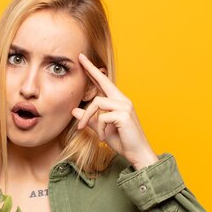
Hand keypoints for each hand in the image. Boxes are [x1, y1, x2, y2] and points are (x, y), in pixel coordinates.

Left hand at [72, 53, 159, 169]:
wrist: (137, 154)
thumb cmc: (122, 141)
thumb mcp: (102, 129)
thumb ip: (90, 119)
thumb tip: (75, 110)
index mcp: (118, 102)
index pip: (104, 83)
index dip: (93, 71)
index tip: (83, 59)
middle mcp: (123, 100)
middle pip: (103, 81)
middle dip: (91, 69)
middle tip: (79, 58)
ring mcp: (125, 106)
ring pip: (97, 103)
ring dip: (87, 117)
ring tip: (83, 129)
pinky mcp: (124, 115)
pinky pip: (103, 117)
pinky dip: (100, 129)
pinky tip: (104, 138)